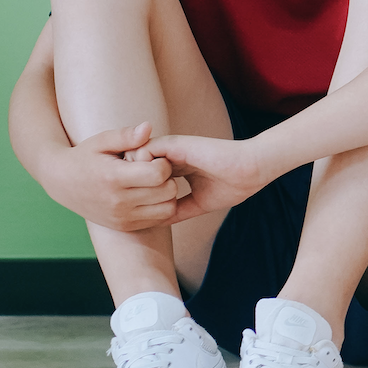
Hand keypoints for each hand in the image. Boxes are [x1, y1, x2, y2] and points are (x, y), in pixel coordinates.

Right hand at [39, 122, 189, 230]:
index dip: (163, 163)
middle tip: (154, 169)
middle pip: (167, 192)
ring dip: (167, 194)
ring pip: (168, 209)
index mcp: (113, 178)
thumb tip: (148, 127)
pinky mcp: (124, 226)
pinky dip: (160, 207)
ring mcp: (122, 218)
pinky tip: (149, 195)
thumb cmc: (84, 157)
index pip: (158, 174)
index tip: (153, 158)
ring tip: (152, 183)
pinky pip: (159, 220)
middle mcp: (118, 202)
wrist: (60, 182)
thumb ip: (125, 135)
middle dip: (168, 177)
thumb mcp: (100, 141)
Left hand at [130, 132, 270, 223]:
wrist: (250, 171)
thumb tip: (158, 223)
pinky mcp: (174, 145)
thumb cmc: (232, 186)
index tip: (126, 207)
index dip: (133, 190)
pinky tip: (137, 185)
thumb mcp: (199, 202)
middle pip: (134, 166)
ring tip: (125, 194)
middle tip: (117, 201)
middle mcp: (171, 158)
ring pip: (133, 156)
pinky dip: (135, 165)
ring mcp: (171, 150)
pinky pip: (141, 150)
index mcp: (178, 168)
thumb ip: (178, 209)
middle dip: (122, 182)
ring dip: (126, 174)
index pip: (145, 177)